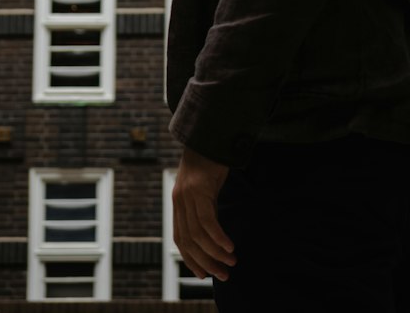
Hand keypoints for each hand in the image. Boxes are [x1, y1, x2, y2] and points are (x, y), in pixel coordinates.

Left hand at [172, 146, 234, 282]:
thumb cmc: (210, 163)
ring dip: (215, 253)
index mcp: (178, 203)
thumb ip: (204, 209)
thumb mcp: (204, 190)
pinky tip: (229, 246)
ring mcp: (188, 195)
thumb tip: (212, 235)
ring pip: (198, 234)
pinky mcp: (199, 189)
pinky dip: (218, 237)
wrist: (209, 135)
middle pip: (189, 241)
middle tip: (224, 274)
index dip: (191, 259)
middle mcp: (179, 201)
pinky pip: (208, 221)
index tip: (204, 274)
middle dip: (206, 262)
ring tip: (231, 262)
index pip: (180, 239)